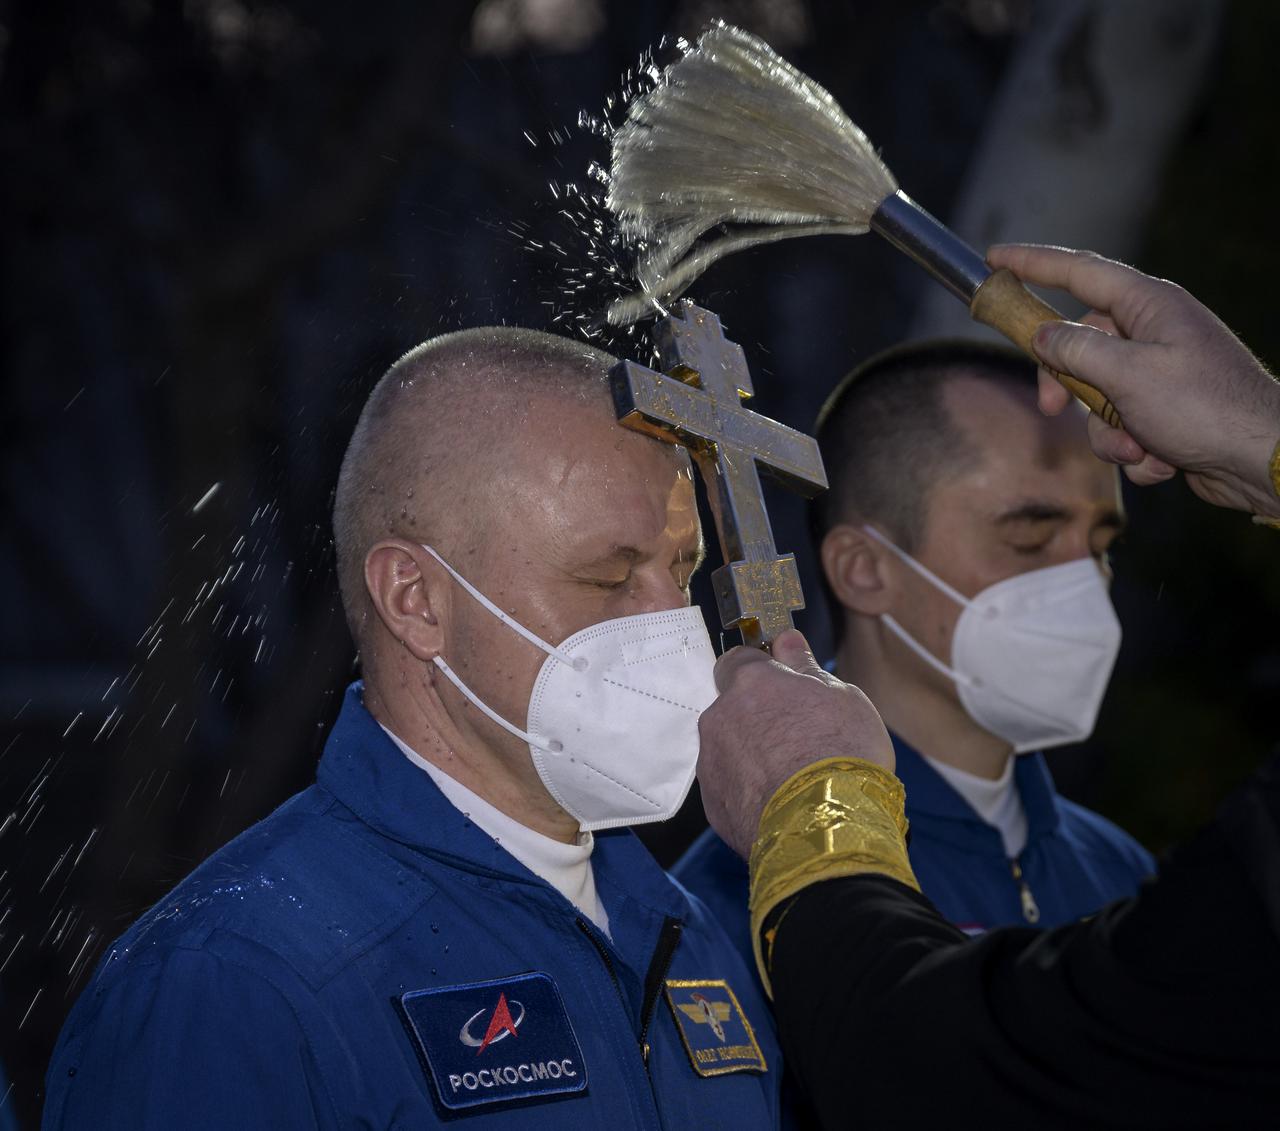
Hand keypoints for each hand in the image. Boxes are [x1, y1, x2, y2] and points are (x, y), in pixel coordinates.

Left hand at [696, 629, 892, 858]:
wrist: (825, 827)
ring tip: (790, 774)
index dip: (761, 671)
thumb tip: (786, 640)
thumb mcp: (841, 697)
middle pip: (731, 706)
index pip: (738, 659)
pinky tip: (779, 799)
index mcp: (750, 683)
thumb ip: (804, 666)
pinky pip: (728, 784)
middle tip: (796, 735)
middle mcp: (720, 717)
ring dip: (750, 753)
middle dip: (756, 716)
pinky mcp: (712, 803)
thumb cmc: (841, 753)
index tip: (783, 683)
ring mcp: (711, 761)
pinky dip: (747, 788)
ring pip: (727, 746)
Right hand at [987, 244, 1279, 517]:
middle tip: (1050, 409)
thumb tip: (1043, 335)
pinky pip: (1123, 426)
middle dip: (1066, 387)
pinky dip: (1134, 449)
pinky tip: (1162, 459)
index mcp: (1149, 306)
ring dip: (1108, 432)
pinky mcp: (1164, 411)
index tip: (996, 258)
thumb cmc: (1205, 407)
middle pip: (1079, 345)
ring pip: (1097, 396)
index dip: (1032, 263)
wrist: (1263, 458)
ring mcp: (1159, 372)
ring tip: (1137, 446)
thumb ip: (1076, 350)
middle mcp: (1153, 332)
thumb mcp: (1128, 375)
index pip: (1079, 272)